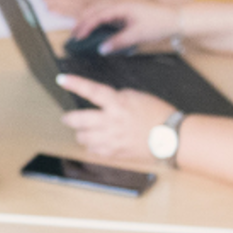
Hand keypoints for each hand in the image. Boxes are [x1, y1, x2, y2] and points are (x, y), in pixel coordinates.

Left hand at [57, 74, 176, 160]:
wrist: (171, 137)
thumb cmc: (157, 114)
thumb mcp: (137, 96)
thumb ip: (117, 97)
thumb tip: (103, 100)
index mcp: (117, 103)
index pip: (91, 91)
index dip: (75, 84)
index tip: (62, 79)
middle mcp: (111, 121)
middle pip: (78, 120)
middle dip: (70, 118)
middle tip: (68, 117)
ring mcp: (111, 139)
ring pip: (83, 138)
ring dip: (81, 133)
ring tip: (85, 130)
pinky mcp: (114, 152)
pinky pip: (94, 151)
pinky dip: (92, 146)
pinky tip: (97, 142)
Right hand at [69, 0, 179, 53]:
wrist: (176, 18)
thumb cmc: (159, 23)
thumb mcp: (138, 35)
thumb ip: (118, 42)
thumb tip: (101, 49)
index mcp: (121, 6)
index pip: (97, 15)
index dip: (85, 26)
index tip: (77, 37)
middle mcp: (119, 3)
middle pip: (94, 8)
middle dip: (82, 20)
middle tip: (74, 35)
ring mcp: (123, 6)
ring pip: (99, 9)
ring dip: (88, 18)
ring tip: (81, 31)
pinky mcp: (126, 11)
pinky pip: (107, 13)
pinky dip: (97, 20)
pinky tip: (96, 29)